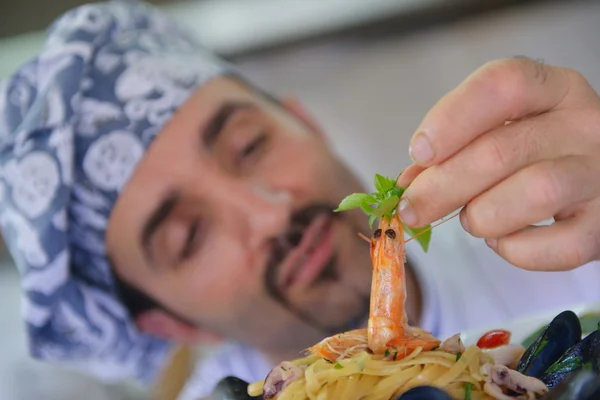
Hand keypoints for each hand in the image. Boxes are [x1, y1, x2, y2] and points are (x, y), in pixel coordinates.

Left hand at [397, 57, 599, 271]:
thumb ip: (453, 150)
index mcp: (553, 89)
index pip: (502, 84)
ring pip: (533, 193)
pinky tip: (503, 240)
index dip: (452, 119)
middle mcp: (583, 124)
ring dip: (482, 216)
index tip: (418, 152)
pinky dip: (515, 250)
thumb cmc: (536, 152)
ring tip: (472, 219)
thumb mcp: (499, 131)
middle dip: (441, 187)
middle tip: (412, 210)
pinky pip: (558, 246)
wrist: (598, 179)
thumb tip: (408, 185)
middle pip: (500, 151)